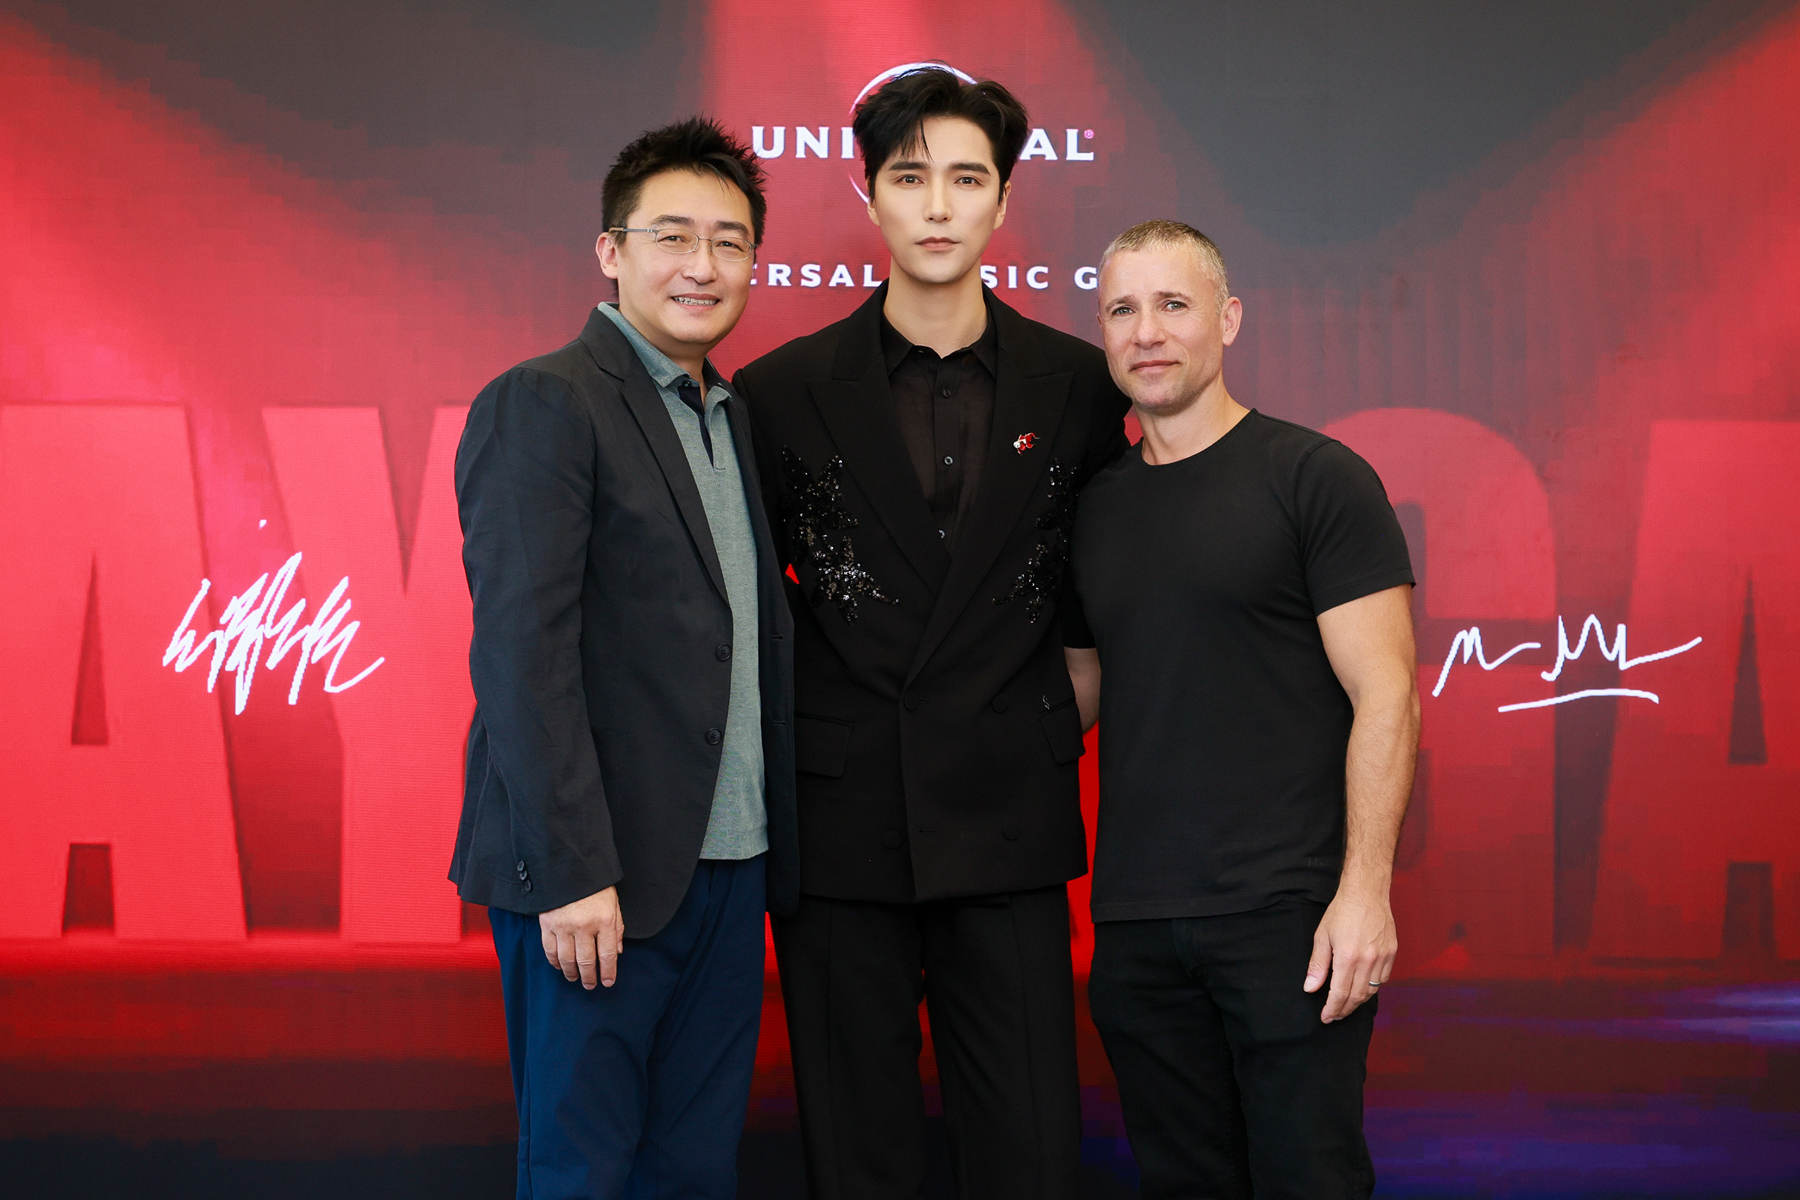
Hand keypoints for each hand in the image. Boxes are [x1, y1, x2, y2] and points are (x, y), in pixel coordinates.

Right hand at [538, 886, 623, 989]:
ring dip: (571, 973)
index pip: (608, 954)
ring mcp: (564, 926)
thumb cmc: (594, 885)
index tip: (608, 982)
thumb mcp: (613, 903)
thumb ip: (616, 928)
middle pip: (587, 961)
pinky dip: (555, 961)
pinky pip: (550, 950)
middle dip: (590, 977)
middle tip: (590, 985)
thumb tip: (617, 952)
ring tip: (575, 978)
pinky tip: (559, 966)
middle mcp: (584, 926)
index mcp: (604, 920)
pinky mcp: (547, 924)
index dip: (608, 972)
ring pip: (567, 959)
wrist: (568, 865)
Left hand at [1302, 887, 1395, 1022]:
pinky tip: (1362, 989)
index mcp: (1348, 957)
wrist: (1366, 892)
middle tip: (1334, 1016)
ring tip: (1346, 1006)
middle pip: (1357, 997)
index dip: (1332, 1009)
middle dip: (1344, 1010)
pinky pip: (1383, 980)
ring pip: (1371, 991)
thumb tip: (1310, 988)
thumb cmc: (1341, 912)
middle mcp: (1368, 960)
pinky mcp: (1392, 953)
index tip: (1326, 1017)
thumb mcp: (1322, 936)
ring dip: (1358, 1002)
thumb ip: (1317, 965)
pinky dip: (1372, 989)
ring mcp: (1382, 957)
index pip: (1340, 994)